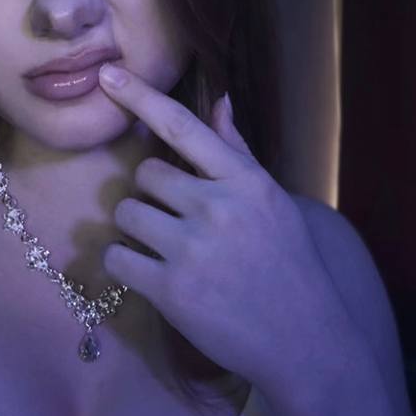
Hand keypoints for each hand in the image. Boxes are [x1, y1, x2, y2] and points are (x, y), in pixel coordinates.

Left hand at [97, 63, 370, 415]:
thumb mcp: (273, 202)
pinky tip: (151, 276)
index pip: (183, 127)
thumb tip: (221, 101)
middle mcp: (218, 208)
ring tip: (166, 250)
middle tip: (177, 223)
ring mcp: (193, 250)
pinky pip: (118, 259)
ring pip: (126, 214)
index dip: (141, 97)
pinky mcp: (171, 291)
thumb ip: (238, 154)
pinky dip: (125, 264)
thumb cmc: (289, 266)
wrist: (306, 341)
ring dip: (134, 229)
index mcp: (245, 182)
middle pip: (145, 175)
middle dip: (151, 196)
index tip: (109, 74)